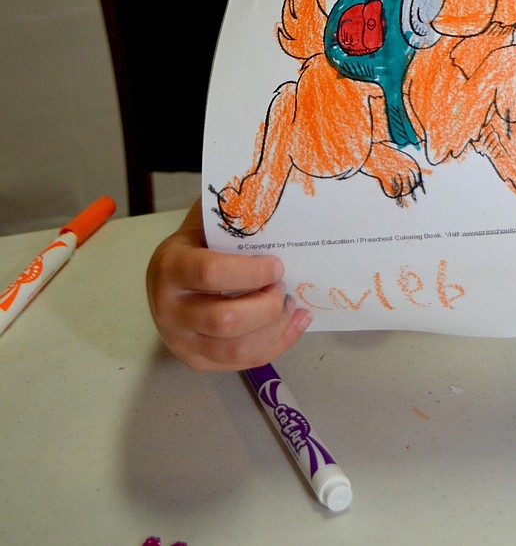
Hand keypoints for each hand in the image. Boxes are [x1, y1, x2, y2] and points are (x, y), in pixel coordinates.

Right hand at [146, 199, 311, 369]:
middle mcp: (168, 309)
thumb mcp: (207, 220)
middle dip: (266, 306)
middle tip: (282, 288)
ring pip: (236, 350)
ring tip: (291, 306)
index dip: (251, 272)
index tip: (277, 265)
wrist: (167, 274)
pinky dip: (277, 344)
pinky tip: (294, 323)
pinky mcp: (196, 360)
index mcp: (170, 266)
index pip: (211, 273)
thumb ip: (236, 216)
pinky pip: (242, 363)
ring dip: (274, 329)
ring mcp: (180, 341)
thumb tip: (277, 204)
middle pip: (225, 321)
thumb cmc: (197, 241)